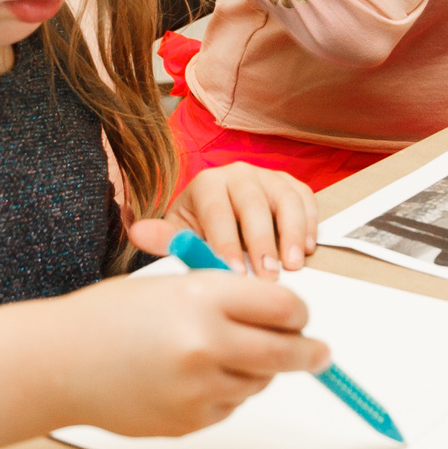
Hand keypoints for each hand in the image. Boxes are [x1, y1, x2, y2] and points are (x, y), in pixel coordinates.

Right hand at [0, 272, 329, 448]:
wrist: (59, 362)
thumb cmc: (112, 316)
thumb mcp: (173, 286)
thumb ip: (228, 300)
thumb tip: (288, 320)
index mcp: (204, 296)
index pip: (284, 305)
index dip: (297, 312)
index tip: (300, 318)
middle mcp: (207, 342)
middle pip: (289, 351)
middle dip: (311, 353)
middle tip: (321, 354)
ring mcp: (199, 387)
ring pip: (260, 381)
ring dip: (255, 370)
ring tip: (213, 355)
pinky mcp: (190, 421)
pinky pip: (229, 405)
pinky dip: (222, 392)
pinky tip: (185, 379)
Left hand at [130, 164, 319, 279]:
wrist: (217, 216)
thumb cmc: (199, 230)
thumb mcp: (180, 234)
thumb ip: (165, 238)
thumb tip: (137, 232)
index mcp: (207, 183)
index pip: (218, 212)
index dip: (227, 243)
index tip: (235, 273)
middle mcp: (238, 173)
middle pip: (254, 204)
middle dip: (262, 242)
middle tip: (269, 276)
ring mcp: (268, 176)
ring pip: (285, 199)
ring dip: (293, 233)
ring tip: (294, 264)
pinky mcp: (290, 184)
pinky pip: (305, 198)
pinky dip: (310, 222)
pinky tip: (308, 248)